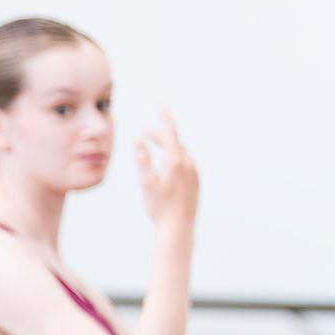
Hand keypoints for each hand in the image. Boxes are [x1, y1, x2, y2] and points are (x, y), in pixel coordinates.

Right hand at [135, 110, 198, 229]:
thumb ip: (142, 160)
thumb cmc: (159, 207)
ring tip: (155, 144)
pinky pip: (185, 162)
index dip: (165, 119)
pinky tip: (167, 163)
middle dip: (161, 133)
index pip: (170, 133)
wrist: (178, 227)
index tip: (161, 107)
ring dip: (168, 145)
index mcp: (175, 161)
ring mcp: (194, 173)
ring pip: (181, 152)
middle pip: (175, 141)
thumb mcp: (146, 183)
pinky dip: (175, 156)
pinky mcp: (195, 182)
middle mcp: (188, 164)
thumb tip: (139, 141)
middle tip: (146, 132)